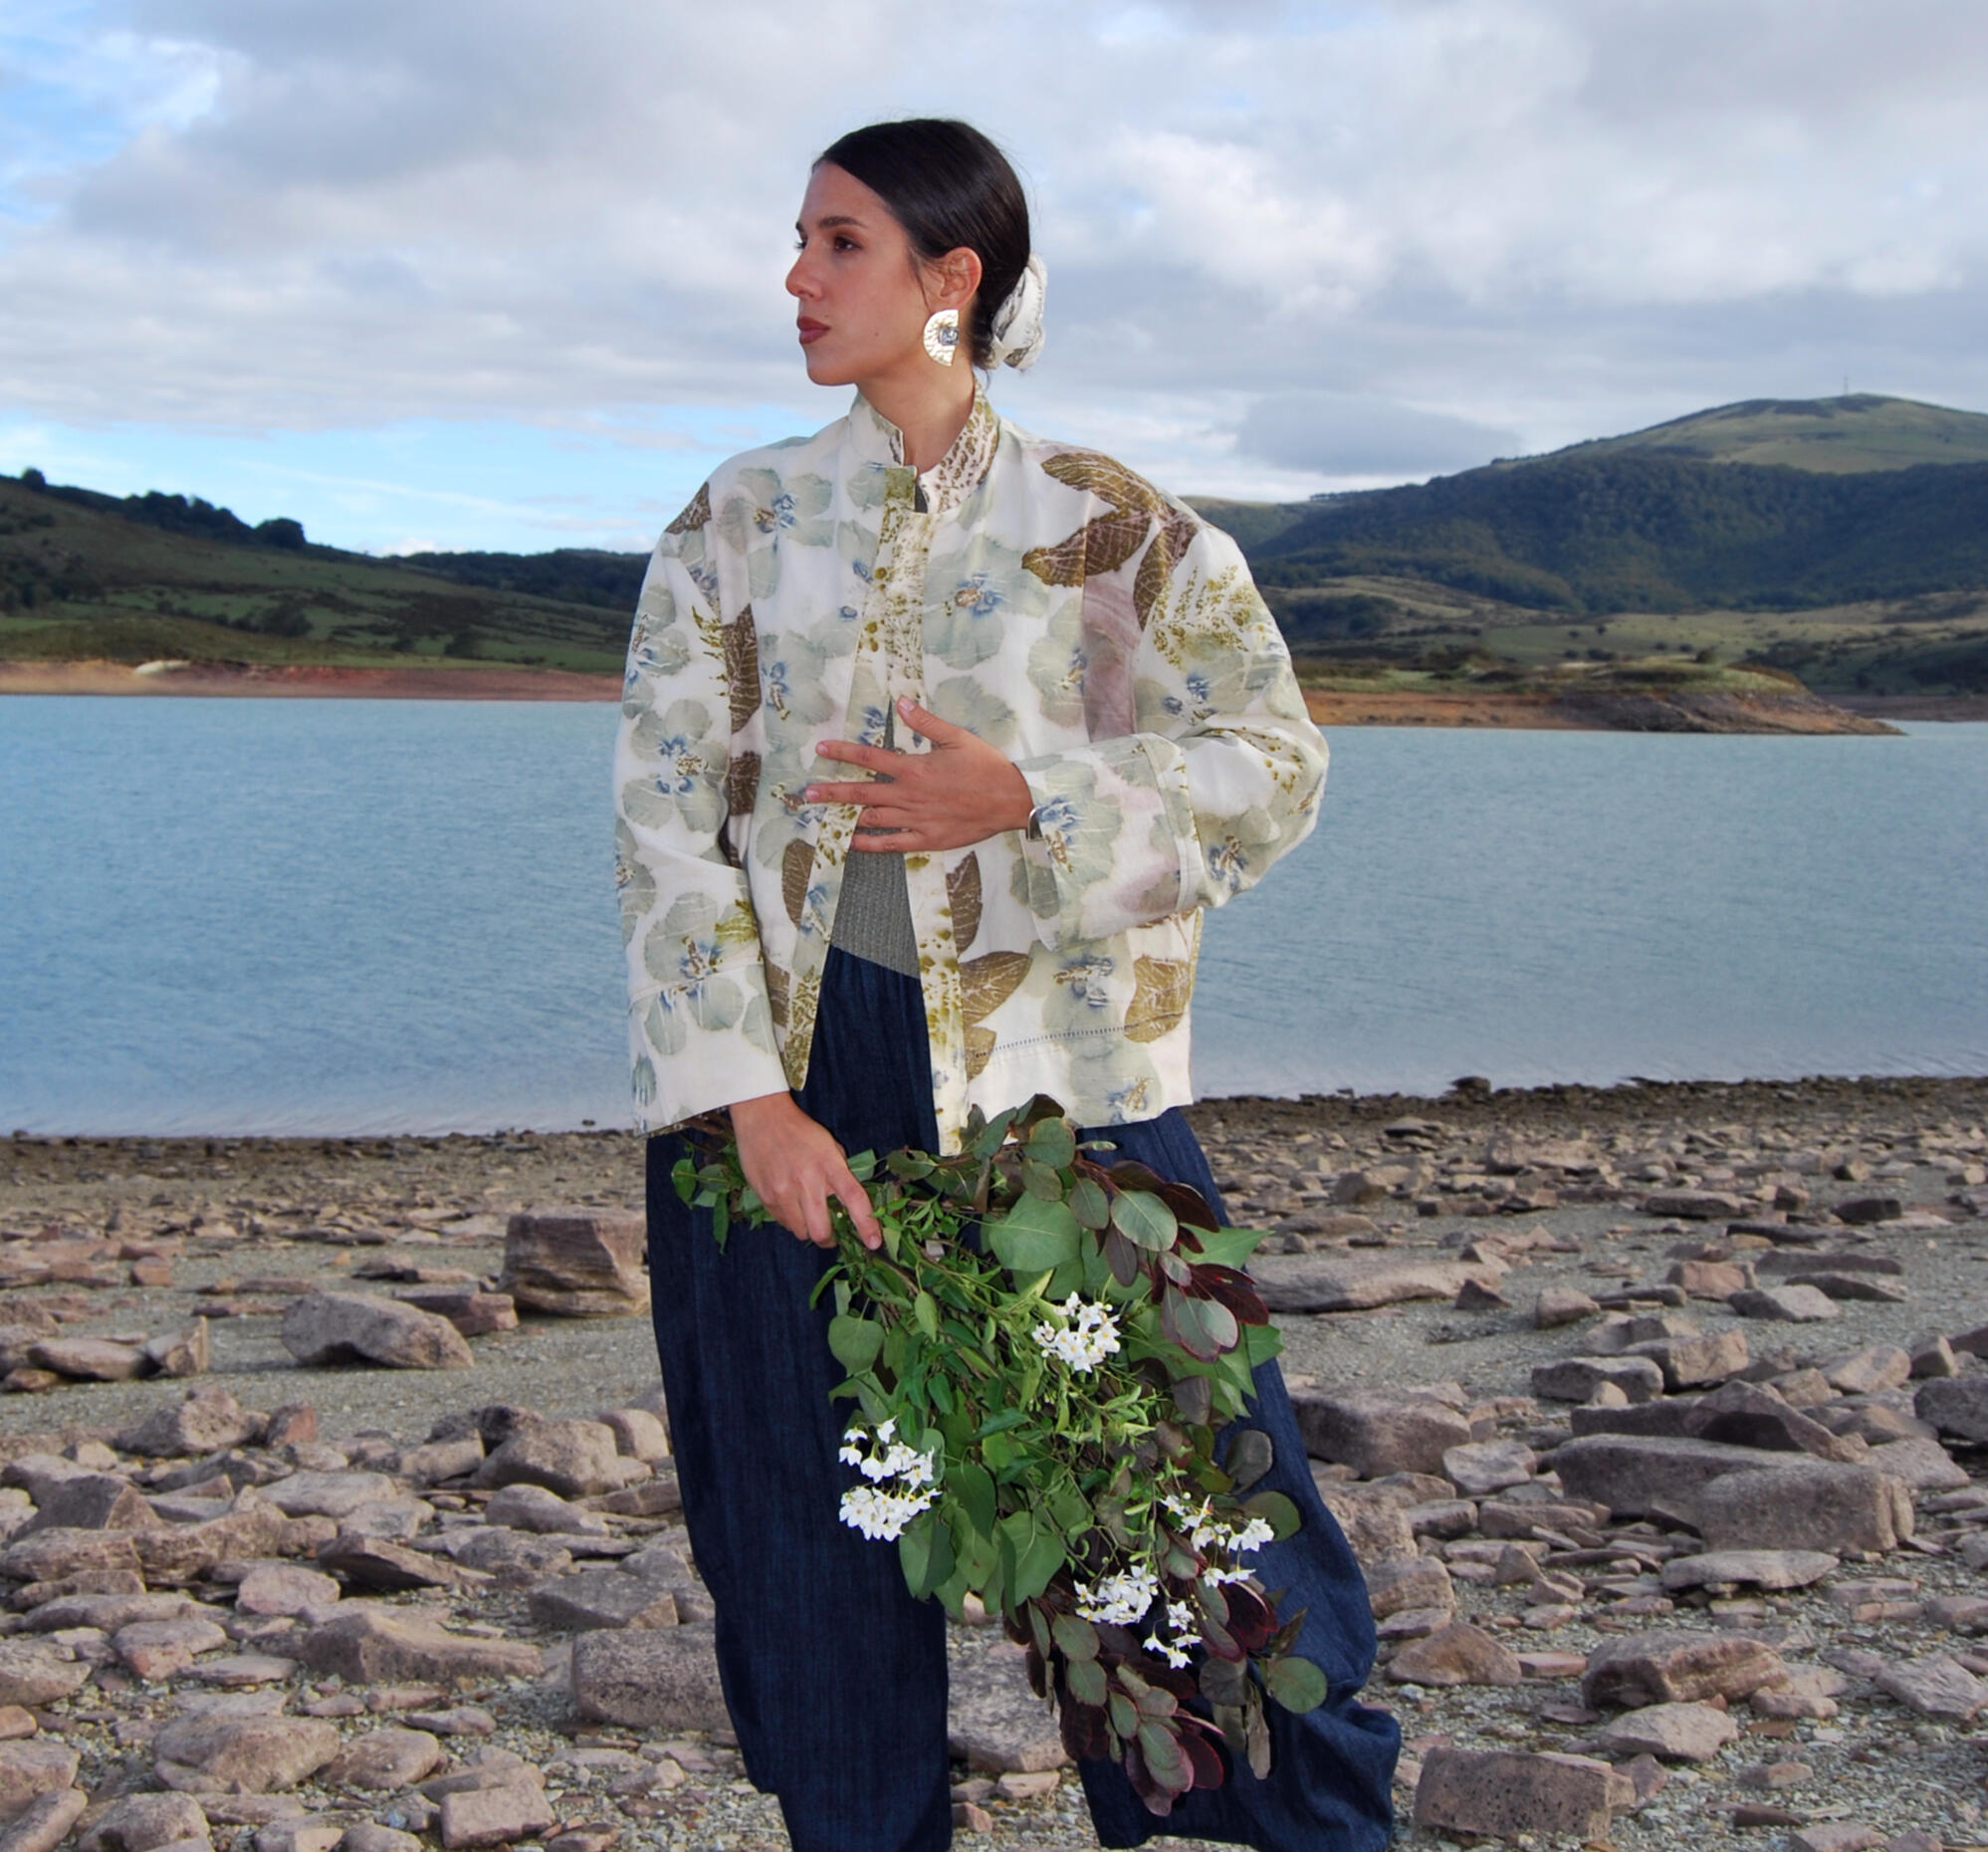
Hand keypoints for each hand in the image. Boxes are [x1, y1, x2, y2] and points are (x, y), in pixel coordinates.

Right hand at [729, 1092, 882, 1251]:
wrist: (762, 1118)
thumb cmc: (800, 1131)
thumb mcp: (829, 1146)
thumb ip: (840, 1173)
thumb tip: (847, 1203)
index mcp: (830, 1166)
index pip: (855, 1200)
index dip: (866, 1225)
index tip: (873, 1243)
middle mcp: (807, 1182)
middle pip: (821, 1231)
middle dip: (829, 1239)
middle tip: (831, 1235)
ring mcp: (783, 1191)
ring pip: (801, 1232)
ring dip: (808, 1229)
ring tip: (807, 1213)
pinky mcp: (765, 1197)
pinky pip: (783, 1223)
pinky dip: (791, 1220)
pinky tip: (790, 1203)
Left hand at [805, 696, 1032, 852]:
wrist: (1011, 800)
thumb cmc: (987, 767)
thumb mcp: (958, 737)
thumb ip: (926, 722)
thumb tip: (901, 703)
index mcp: (915, 767)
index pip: (870, 757)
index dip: (843, 751)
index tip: (822, 748)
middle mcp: (910, 794)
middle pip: (862, 792)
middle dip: (833, 791)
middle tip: (809, 793)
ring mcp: (916, 819)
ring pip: (872, 819)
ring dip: (845, 816)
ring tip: (823, 817)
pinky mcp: (927, 839)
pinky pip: (892, 844)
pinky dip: (870, 844)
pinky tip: (851, 842)